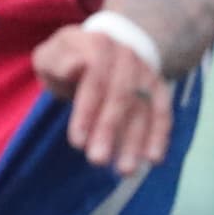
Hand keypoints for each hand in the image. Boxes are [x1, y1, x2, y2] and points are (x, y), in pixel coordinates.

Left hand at [32, 21, 174, 177]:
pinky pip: (162, 112)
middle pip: (121, 95)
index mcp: (97, 45)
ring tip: (125, 169)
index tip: (77, 142)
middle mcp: (126, 57)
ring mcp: (145, 72)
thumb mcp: (51, 56)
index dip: (87, 111)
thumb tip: (76, 66)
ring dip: (136, 140)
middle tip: (97, 160)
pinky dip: (160, 135)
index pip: (95, 79)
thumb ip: (56, 61)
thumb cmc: (67, 60)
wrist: (104, 47)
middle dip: (109, 130)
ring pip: (144, 107)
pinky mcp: (157, 87)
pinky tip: (154, 159)